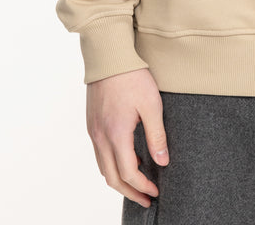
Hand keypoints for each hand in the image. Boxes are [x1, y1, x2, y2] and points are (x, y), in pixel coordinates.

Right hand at [86, 68, 169, 206]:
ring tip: (138, 183)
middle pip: (111, 177)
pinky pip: (99, 153)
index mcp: (116, 134)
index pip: (128, 173)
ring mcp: (93, 131)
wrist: (109, 57)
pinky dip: (112, 164)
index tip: (156, 190)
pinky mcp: (92, 123)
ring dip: (119, 180)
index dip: (142, 186)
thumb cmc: (132, 77)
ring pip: (103, 167)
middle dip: (130, 192)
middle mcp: (100, 137)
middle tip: (146, 198)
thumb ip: (156, 135)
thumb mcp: (152, 105)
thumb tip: (162, 161)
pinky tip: (127, 159)